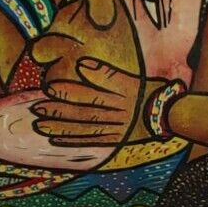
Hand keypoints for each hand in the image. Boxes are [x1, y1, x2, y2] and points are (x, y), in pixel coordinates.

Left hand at [31, 58, 147, 147]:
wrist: (170, 115)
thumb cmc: (151, 92)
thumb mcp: (132, 79)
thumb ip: (107, 73)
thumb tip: (82, 64)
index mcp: (120, 97)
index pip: (91, 94)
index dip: (69, 91)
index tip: (50, 87)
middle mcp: (116, 114)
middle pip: (84, 113)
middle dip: (59, 111)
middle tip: (37, 108)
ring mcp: (116, 128)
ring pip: (85, 129)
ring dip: (61, 128)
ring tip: (40, 125)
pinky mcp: (115, 140)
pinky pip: (92, 142)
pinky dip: (73, 141)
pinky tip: (55, 140)